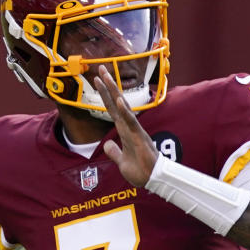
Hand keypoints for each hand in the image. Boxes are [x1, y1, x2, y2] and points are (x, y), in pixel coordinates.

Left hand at [93, 66, 158, 186]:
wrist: (152, 180)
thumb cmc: (140, 171)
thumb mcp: (121, 161)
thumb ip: (114, 152)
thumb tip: (107, 144)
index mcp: (123, 130)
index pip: (112, 109)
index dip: (104, 95)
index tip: (97, 80)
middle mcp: (128, 126)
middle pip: (116, 102)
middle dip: (108, 85)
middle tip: (100, 69)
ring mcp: (134, 130)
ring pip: (123, 107)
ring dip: (114, 92)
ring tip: (106, 77)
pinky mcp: (139, 137)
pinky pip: (131, 122)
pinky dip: (125, 111)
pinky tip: (119, 101)